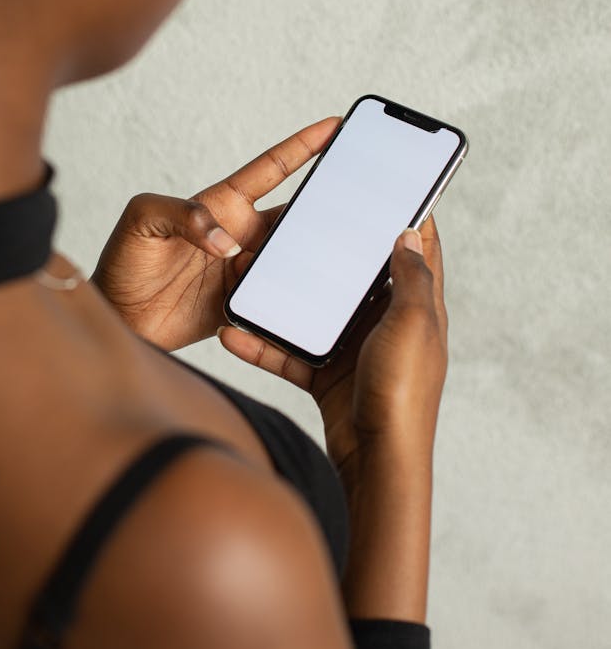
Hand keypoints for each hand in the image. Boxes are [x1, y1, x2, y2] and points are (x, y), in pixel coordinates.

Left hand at [90, 116, 341, 351]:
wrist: (118, 318)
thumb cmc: (123, 261)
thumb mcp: (143, 220)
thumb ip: (183, 216)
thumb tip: (228, 241)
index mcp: (223, 204)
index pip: (272, 168)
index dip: (303, 147)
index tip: (335, 126)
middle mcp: (240, 233)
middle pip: (294, 214)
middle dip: (325, 203)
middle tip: (357, 195)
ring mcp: (245, 269)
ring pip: (292, 256)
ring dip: (312, 256)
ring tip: (341, 254)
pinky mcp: (244, 304)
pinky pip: (277, 299)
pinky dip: (294, 298)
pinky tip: (314, 299)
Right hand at [217, 215, 447, 490]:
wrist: (377, 461)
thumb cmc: (404, 393)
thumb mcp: (412, 325)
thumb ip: (411, 278)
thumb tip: (411, 232)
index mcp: (416, 306)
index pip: (416, 249)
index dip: (403, 215)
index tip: (381, 186)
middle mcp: (385, 323)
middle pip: (354, 275)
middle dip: (327, 249)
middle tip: (296, 221)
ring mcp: (354, 348)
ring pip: (314, 311)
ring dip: (283, 296)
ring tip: (251, 273)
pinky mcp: (326, 375)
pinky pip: (290, 352)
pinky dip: (263, 345)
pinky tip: (233, 334)